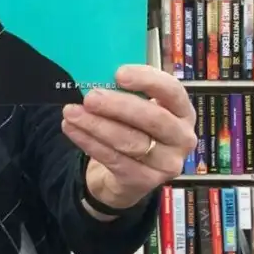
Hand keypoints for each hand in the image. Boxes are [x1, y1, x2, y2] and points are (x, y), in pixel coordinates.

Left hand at [62, 64, 196, 209]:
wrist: (127, 176)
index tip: (119, 74)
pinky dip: (90, 143)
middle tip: (90, 97)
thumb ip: (124, 91)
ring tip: (71, 112)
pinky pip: (114, 160)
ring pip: (130, 141)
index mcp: (182, 111)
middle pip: (153, 119)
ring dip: (96, 125)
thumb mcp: (134, 108)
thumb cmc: (132, 130)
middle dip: (117, 106)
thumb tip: (94, 72)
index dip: (148, 80)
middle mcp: (182, 137)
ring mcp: (167, 163)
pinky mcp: (145, 181)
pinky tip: (72, 129)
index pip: (173, 91)